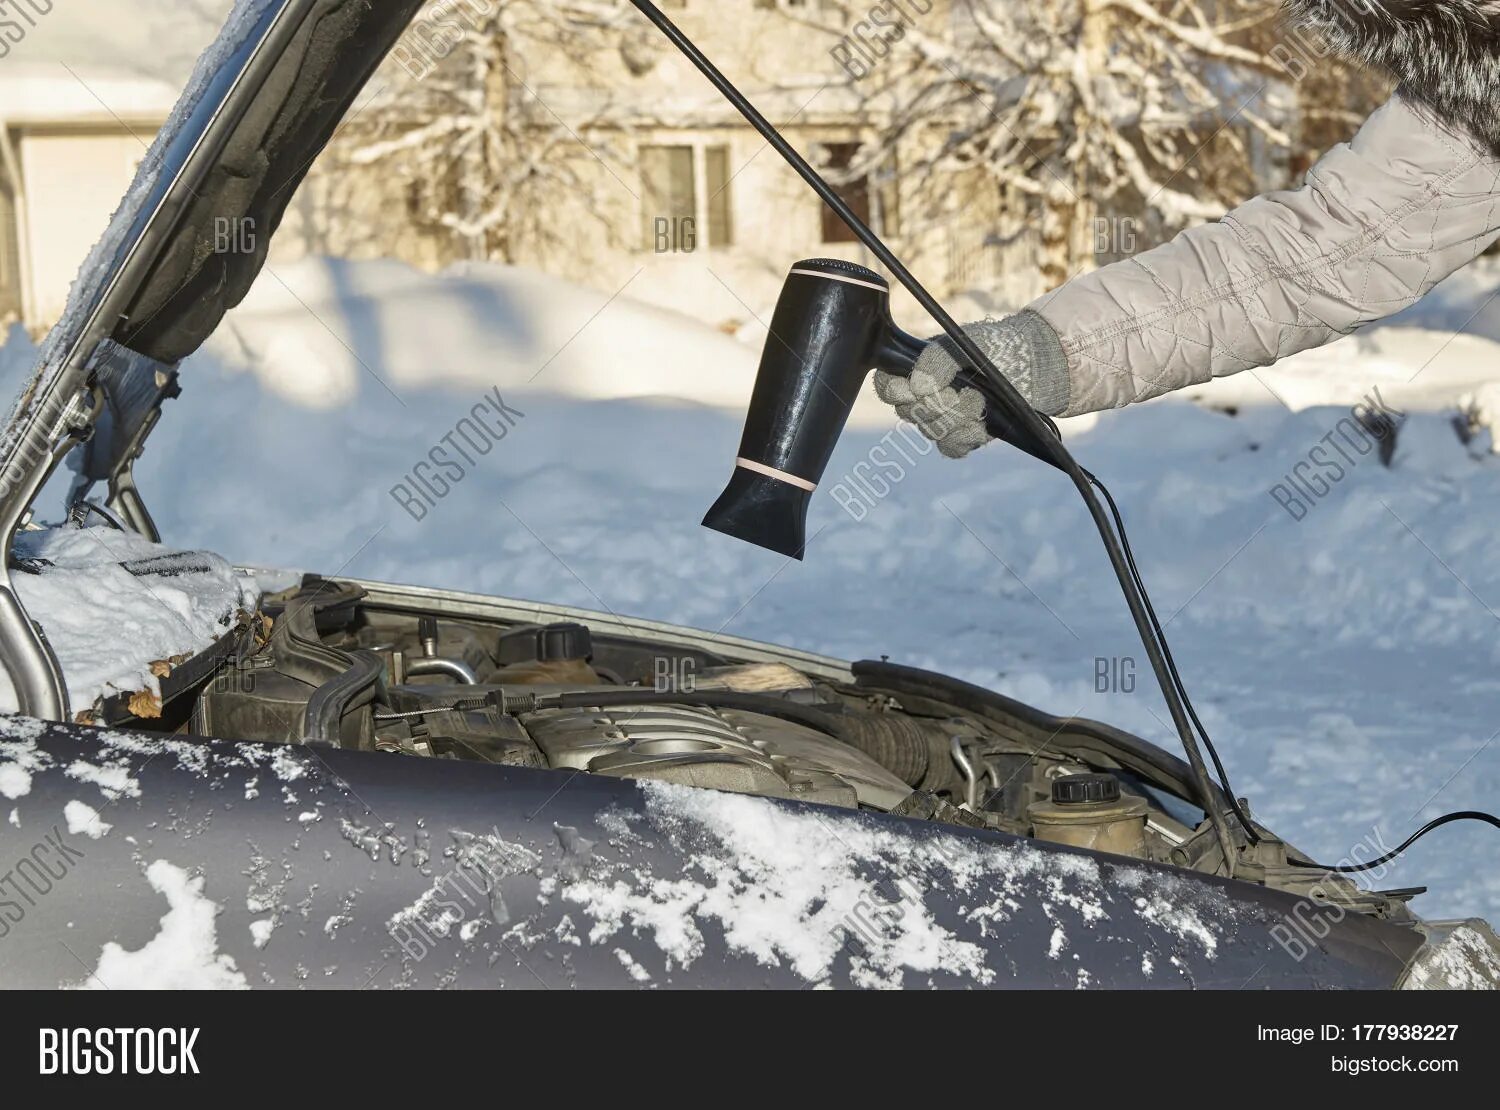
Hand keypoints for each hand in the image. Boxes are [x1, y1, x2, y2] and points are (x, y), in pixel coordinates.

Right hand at [873, 312, 1068, 457]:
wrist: (1034, 363)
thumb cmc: (996, 345)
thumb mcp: (966, 341)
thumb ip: (938, 359)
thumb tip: (917, 387)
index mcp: (919, 370)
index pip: (887, 385)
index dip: (892, 392)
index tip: (912, 390)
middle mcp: (926, 396)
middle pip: (909, 413)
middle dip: (936, 405)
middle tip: (961, 392)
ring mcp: (944, 418)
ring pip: (931, 432)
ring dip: (955, 419)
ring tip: (979, 401)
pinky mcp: (965, 435)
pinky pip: (951, 448)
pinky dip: (965, 438)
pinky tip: (980, 426)